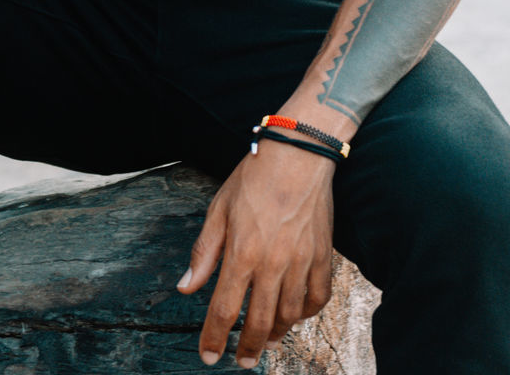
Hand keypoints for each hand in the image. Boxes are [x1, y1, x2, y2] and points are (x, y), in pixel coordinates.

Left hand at [177, 144, 334, 367]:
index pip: (224, 310)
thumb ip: (204, 252)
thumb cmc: (253, 178)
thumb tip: (186, 287)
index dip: (214, 338)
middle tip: (242, 362)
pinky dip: (306, 313)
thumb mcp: (218, 210)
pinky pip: (317, 298)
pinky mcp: (323, 257)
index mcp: (242, 253)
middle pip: (259, 322)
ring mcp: (301, 262)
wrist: (298, 155)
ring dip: (277, 334)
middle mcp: (273, 264)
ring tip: (267, 342)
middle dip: (248, 348)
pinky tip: (295, 315)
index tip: (208, 357)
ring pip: (289, 315)